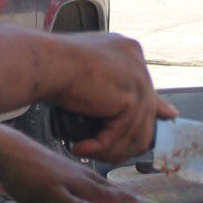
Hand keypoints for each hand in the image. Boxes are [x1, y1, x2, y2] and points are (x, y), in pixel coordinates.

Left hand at [0, 133, 141, 202]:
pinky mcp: (70, 178)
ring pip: (111, 191)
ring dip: (128, 200)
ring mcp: (80, 177)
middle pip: (123, 195)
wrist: (7, 153)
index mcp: (88, 187)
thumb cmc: (26, 175)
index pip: (124, 201)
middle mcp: (89, 181)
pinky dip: (110, 196)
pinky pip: (98, 188)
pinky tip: (106, 199)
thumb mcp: (48, 195)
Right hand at [52, 32, 174, 162]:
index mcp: (129, 51)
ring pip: (134, 131)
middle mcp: (138, 62)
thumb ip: (115, 87)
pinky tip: (79, 148)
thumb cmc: (55, 65)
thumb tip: (156, 110)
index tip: (129, 139)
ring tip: (87, 151)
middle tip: (99, 151)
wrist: (45, 64)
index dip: (138, 119)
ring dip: (109, 148)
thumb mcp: (88, 72)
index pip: (145, 92)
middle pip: (144, 115)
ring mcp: (137, 79)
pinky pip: (119, 134)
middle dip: (122, 140)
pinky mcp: (130, 98)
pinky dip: (99, 146)